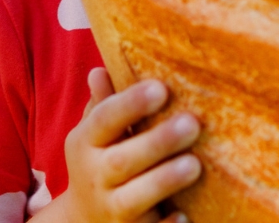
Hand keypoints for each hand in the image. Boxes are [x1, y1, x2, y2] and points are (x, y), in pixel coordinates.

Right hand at [61, 68, 201, 222]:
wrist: (84, 220)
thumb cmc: (101, 162)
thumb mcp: (94, 134)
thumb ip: (102, 105)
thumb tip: (99, 71)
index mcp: (85, 144)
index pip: (103, 120)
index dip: (130, 104)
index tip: (161, 88)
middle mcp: (94, 177)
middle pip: (122, 161)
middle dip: (157, 142)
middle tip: (192, 123)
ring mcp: (110, 209)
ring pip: (133, 199)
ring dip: (163, 181)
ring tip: (195, 164)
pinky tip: (183, 215)